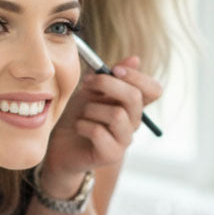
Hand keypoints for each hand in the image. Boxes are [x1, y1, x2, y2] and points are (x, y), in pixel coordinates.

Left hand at [37, 56, 160, 195]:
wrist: (60, 143)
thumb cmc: (78, 114)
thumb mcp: (91, 89)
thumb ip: (110, 75)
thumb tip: (135, 58)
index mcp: (133, 105)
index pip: (154, 90)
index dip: (137, 77)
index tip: (114, 69)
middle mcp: (133, 122)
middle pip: (135, 98)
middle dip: (108, 84)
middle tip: (87, 82)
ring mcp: (124, 140)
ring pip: (117, 115)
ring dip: (92, 109)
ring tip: (82, 113)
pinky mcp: (111, 155)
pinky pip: (99, 133)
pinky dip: (83, 125)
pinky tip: (79, 126)